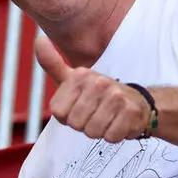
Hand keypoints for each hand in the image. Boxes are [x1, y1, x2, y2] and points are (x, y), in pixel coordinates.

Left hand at [35, 35, 152, 141]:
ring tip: (107, 118)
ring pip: (92, 132)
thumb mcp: (73, 79)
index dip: (68, 117)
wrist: (137, 102)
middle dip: (84, 125)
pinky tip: (119, 123)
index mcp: (80, 75)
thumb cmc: (99, 95)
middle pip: (75, 124)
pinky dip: (114, 135)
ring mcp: (116, 96)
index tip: (80, 107)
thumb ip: (53, 64)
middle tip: (96, 114)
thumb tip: (39, 40)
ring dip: (100, 131)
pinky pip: (110, 137)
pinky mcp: (130, 111)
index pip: (59, 113)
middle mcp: (98, 82)